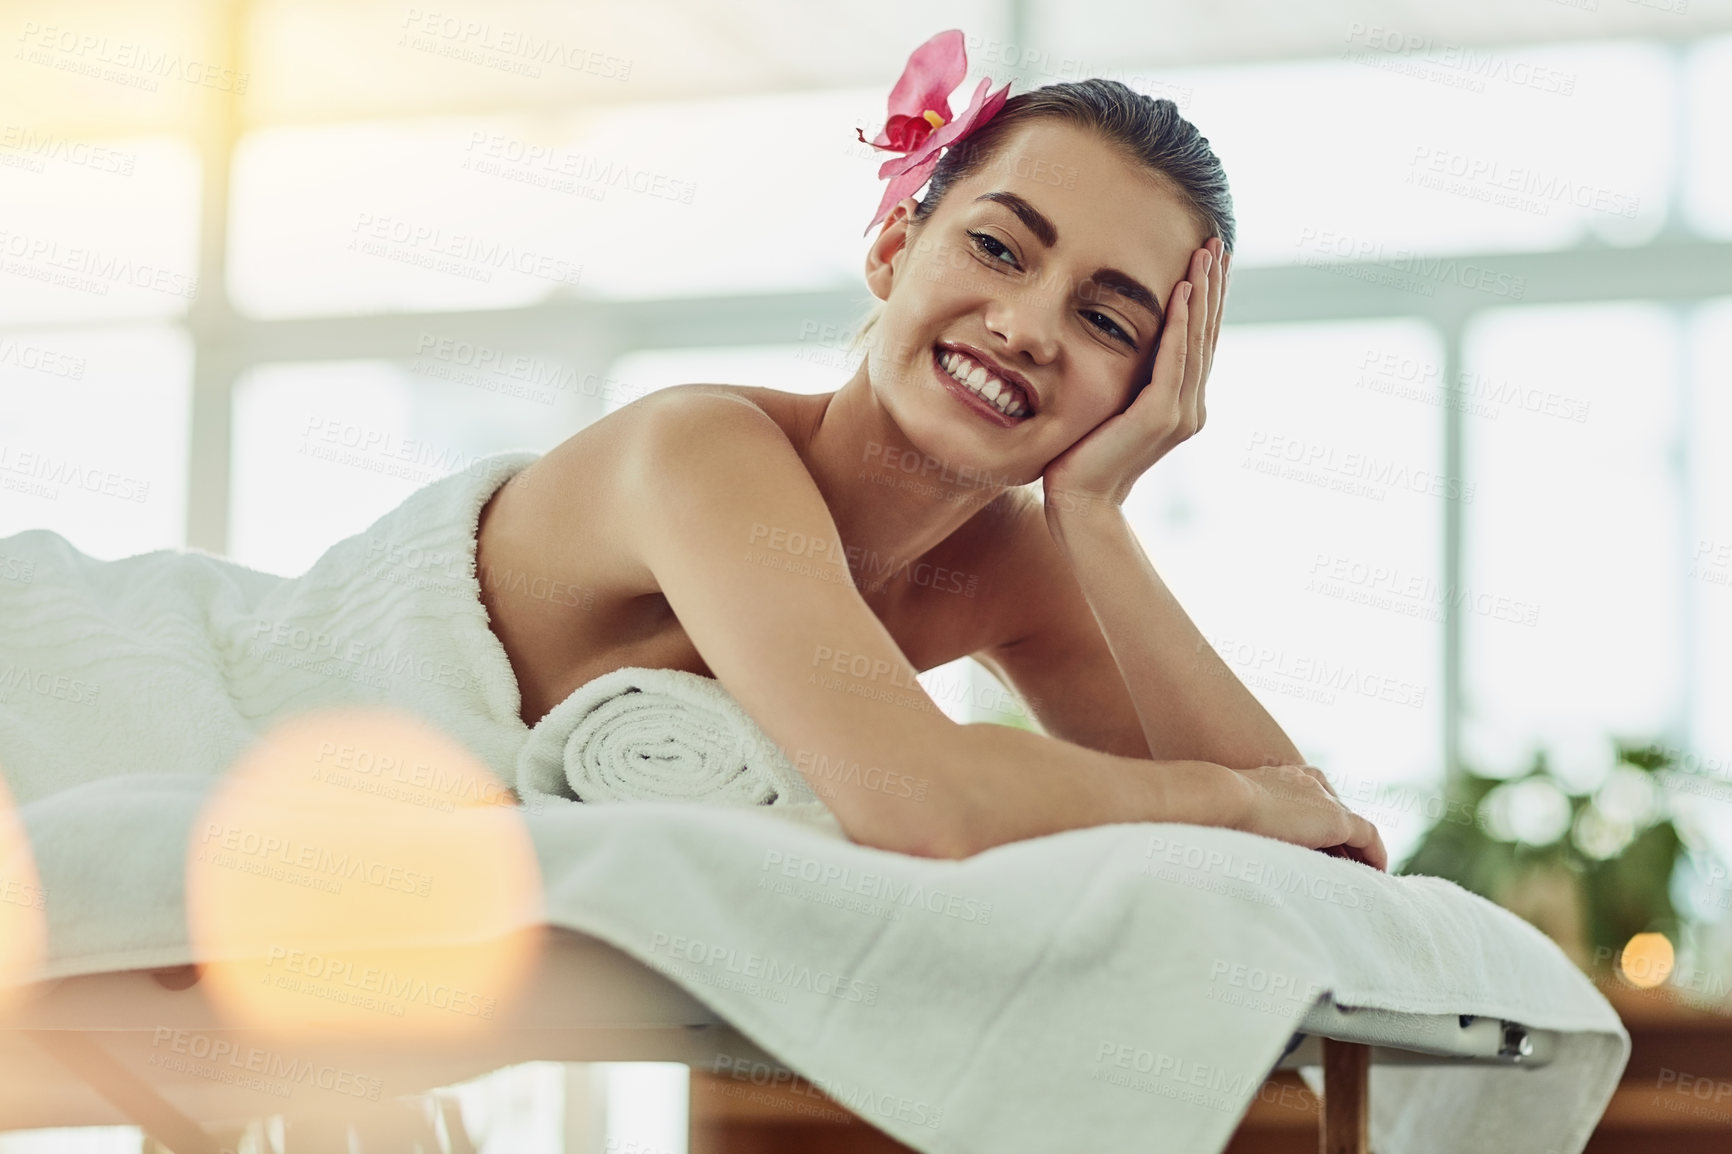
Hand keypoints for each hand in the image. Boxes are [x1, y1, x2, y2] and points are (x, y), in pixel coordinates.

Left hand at [1041, 237, 1228, 516]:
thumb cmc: (1082, 461)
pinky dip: (1182, 323)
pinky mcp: (1161, 416)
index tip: (1207, 261)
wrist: (1081, 503)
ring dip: (1202, 294)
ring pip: (1197, 340)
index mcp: (1179, 405)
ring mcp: (1180, 412)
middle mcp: (1189, 407)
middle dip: (1212, 286)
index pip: (1197, 341)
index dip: (1205, 300)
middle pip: (1206, 334)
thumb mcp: (1107, 409)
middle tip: (1217, 242)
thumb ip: (1123, 383)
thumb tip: (1114, 350)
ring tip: (1206, 254)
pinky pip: (1175, 359)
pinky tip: (1184, 291)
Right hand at [1229, 763, 1388, 871]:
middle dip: (1339, 838)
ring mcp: (1320, 798)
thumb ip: (1239, 823)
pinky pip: (1367, 837)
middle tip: (1343, 865)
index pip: (1307, 797)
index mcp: (1277, 777)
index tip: (1316, 844)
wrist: (1220, 798)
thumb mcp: (1227, 814)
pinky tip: (1377, 874)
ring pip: (1351, 825)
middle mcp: (1303, 781)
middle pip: (1331, 811)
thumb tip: (1228, 847)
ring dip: (1356, 849)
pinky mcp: (1335, 819)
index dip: (1315, 821)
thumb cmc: (1211, 809)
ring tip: (1359, 873)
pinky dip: (1375, 854)